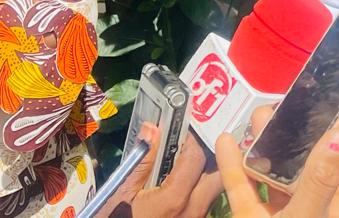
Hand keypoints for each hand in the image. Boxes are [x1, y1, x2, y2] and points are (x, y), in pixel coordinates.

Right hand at [100, 123, 222, 217]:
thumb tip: (152, 128)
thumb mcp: (121, 192)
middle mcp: (192, 212)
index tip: (188, 129)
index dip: (193, 139)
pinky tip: (190, 182)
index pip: (197, 158)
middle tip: (198, 142)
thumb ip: (142, 160)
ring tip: (194, 159)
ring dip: (208, 173)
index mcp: (174, 200)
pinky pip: (205, 205)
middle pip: (217, 175)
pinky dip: (201, 190)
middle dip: (211, 154)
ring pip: (214, 191)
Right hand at [216, 107, 338, 216]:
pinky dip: (233, 167)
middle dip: (297, 130)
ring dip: (265, 143)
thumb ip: (319, 180)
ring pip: (274, 172)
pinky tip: (226, 141)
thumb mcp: (307, 214)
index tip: (335, 96)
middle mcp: (311, 204)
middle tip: (287, 102)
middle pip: (307, 161)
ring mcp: (279, 214)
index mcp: (335, 204)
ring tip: (259, 114)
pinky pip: (243, 190)